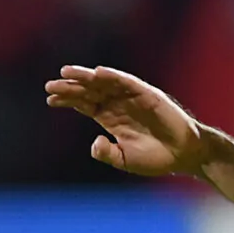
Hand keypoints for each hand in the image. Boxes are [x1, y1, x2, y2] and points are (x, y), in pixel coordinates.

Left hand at [44, 65, 209, 176]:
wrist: (184, 155)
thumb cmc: (156, 158)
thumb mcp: (125, 159)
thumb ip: (107, 153)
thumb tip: (94, 141)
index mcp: (111, 119)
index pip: (85, 105)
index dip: (68, 100)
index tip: (49, 99)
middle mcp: (119, 105)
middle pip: (89, 92)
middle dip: (70, 88)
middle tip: (49, 85)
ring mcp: (133, 98)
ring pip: (104, 83)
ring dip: (85, 77)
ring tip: (66, 73)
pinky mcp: (148, 95)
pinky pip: (128, 82)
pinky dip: (113, 76)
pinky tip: (98, 73)